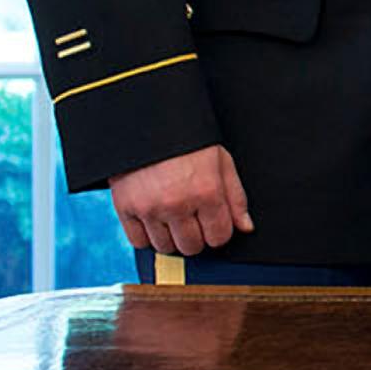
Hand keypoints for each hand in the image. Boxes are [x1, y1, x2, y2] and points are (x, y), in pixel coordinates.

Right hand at [112, 144, 252, 255]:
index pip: (219, 237)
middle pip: (192, 246)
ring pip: (165, 247)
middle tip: (192, 219)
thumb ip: (235, 197)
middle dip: (196, 236)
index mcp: (207, 192)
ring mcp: (149, 208)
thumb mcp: (221, 162)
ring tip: (172, 216)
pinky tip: (154, 219)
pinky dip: (147, 235)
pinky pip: (138, 242)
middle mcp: (178, 203)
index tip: (212, 221)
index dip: (218, 231)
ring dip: (171, 237)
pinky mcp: (125, 208)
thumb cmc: (189, 142)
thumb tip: (245, 228)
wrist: (148, 122)